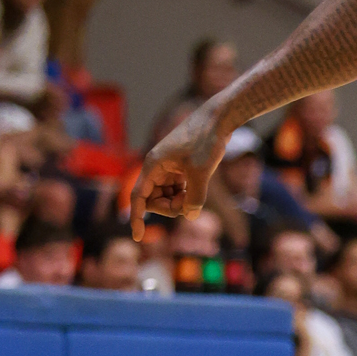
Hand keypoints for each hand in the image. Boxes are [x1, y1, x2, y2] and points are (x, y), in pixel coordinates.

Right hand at [130, 106, 225, 239]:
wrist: (219, 117)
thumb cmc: (207, 141)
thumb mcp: (201, 173)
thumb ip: (194, 198)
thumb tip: (191, 216)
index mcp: (154, 165)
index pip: (138, 197)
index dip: (137, 218)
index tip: (138, 237)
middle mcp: (157, 166)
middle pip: (154, 199)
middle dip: (169, 207)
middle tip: (189, 205)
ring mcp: (169, 166)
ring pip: (167, 194)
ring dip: (179, 200)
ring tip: (195, 193)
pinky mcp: (181, 166)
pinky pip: (177, 188)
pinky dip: (185, 193)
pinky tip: (198, 187)